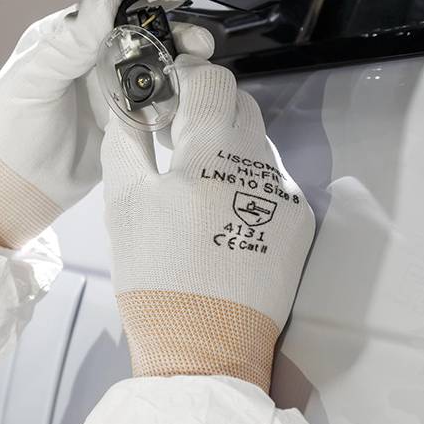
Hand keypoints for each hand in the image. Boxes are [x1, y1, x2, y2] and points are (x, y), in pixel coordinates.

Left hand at [0, 0, 213, 249]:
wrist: (15, 192)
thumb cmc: (8, 132)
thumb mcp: (34, 80)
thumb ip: (70, 41)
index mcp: (68, 37)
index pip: (114, 10)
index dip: (145, 9)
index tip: (171, 12)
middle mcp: (94, 59)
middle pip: (144, 39)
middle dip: (174, 39)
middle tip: (198, 45)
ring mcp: (113, 91)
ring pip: (158, 72)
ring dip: (181, 72)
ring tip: (201, 77)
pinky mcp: (129, 123)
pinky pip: (161, 108)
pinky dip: (177, 107)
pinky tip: (190, 109)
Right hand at [102, 55, 314, 391]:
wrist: (205, 350)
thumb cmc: (155, 276)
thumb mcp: (124, 203)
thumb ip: (128, 138)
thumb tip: (130, 100)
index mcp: (213, 154)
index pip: (214, 80)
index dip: (187, 74)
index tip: (168, 87)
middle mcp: (260, 165)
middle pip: (242, 104)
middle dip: (209, 106)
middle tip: (176, 131)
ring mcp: (286, 196)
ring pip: (257, 141)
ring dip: (226, 142)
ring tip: (194, 177)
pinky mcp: (299, 224)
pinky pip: (270, 179)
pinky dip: (243, 178)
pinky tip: (218, 209)